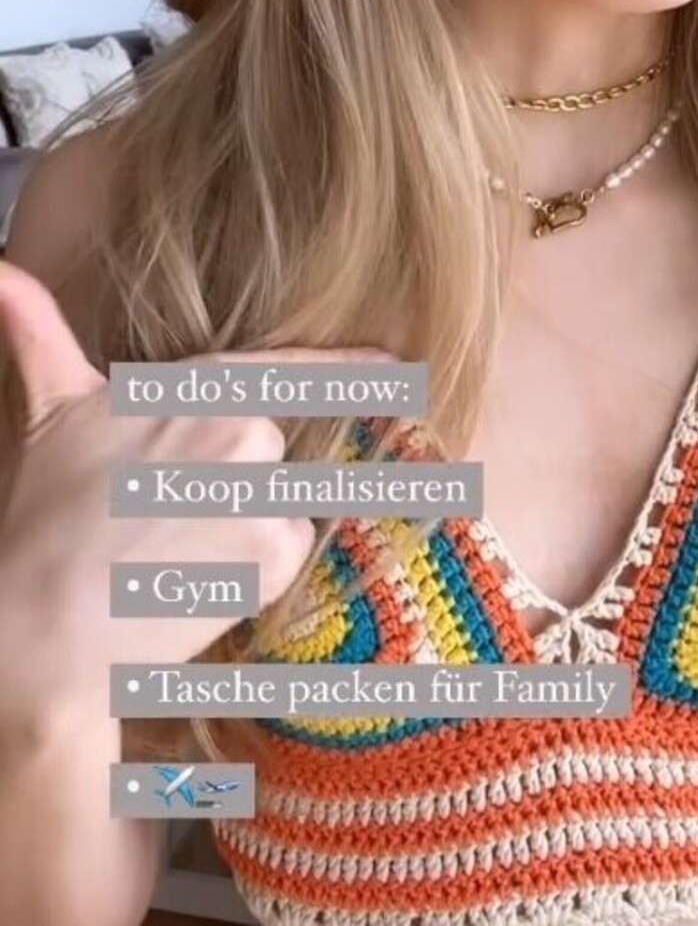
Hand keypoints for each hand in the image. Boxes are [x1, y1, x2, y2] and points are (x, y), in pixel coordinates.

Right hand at [0, 257, 393, 727]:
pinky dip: (247, 578)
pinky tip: (191, 585)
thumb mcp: (49, 406)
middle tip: (167, 522)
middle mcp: (246, 432)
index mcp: (201, 388)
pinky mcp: (275, 560)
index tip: (404, 364)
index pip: (300, 368)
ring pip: (280, 509)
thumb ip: (35, 327)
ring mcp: (266, 496)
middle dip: (235, 487)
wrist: (44, 628)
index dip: (358, 368)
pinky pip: (280, 560)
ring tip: (173, 555)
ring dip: (242, 532)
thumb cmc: (46, 514)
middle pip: (272, 456)